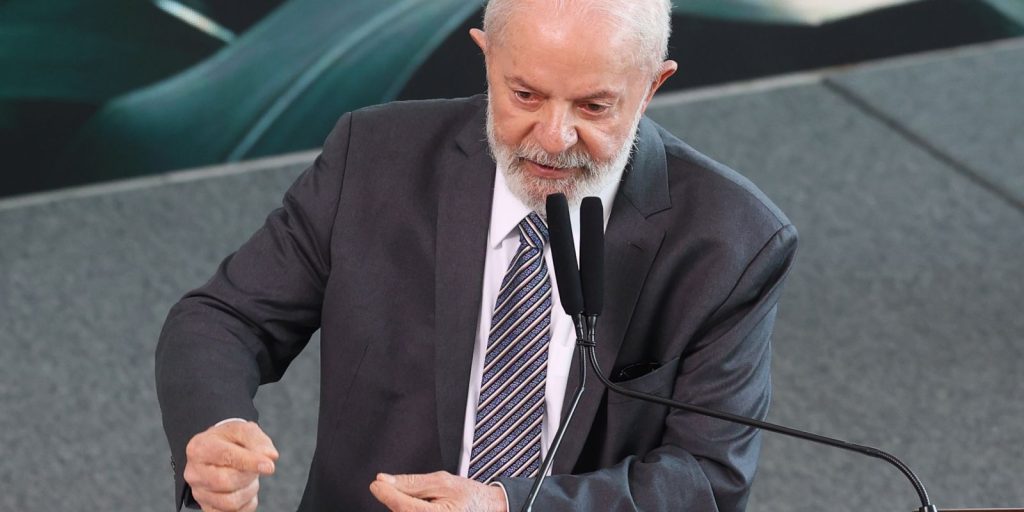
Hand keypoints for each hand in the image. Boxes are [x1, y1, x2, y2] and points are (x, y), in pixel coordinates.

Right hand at [183, 420, 278, 511]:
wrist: (217, 452)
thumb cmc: (229, 440)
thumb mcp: (242, 429)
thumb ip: (257, 439)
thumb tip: (270, 456)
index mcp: (200, 448)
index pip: (226, 456)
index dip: (250, 462)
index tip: (269, 466)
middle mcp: (194, 473)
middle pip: (227, 482)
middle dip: (249, 475)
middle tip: (255, 467)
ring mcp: (199, 493)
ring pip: (230, 502)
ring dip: (249, 490)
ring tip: (248, 477)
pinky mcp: (208, 508)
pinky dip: (246, 503)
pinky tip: (244, 489)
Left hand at [369, 471, 507, 511]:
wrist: (487, 508)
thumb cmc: (469, 496)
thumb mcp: (442, 481)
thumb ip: (412, 482)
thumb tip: (385, 481)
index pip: (401, 506)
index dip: (386, 493)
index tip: (376, 484)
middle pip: (400, 511)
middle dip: (399, 498)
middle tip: (420, 491)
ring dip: (406, 506)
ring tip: (430, 501)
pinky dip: (412, 510)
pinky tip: (426, 507)